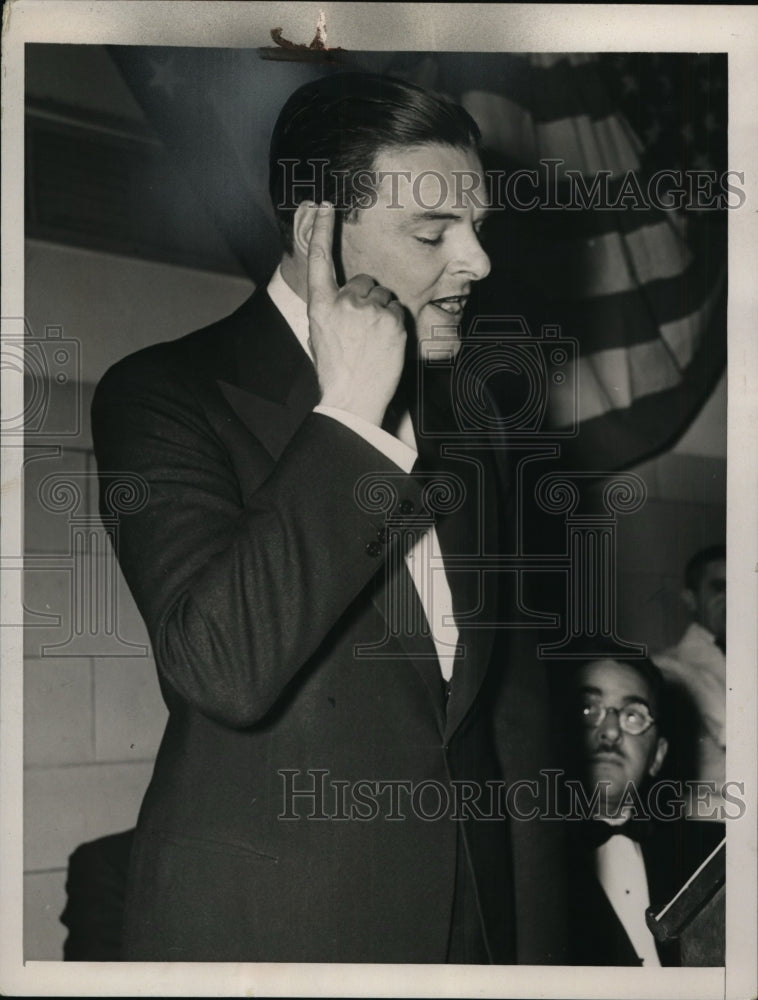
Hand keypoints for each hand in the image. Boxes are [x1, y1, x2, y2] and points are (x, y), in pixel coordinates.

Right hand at [306, 202, 405, 426]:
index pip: (318, 257)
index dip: (320, 228)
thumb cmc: (335, 369)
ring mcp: (370, 310)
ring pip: (384, 295)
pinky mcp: (393, 320)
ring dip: (382, 311)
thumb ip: (331, 307)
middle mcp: (344, 301)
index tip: (325, 205)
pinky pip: (398, 310)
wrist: (353, 398)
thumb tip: (344, 294)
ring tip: (373, 340)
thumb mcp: (320, 333)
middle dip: (367, 298)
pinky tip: (385, 344)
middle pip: (364, 280)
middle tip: (363, 329)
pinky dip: (395, 324)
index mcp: (320, 304)